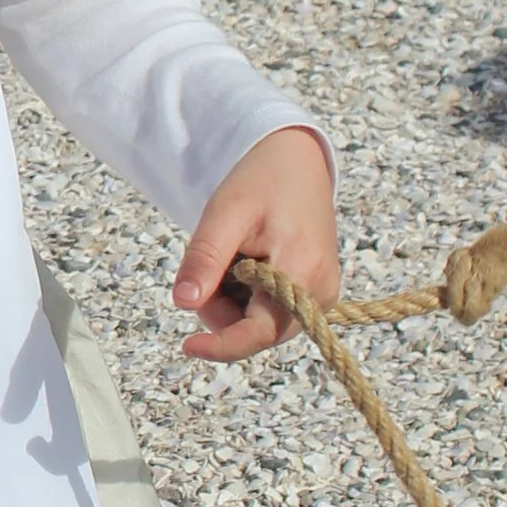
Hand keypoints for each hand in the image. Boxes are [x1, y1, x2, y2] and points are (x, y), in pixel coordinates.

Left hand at [173, 127, 338, 362]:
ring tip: (234, 255)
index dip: (221, 345)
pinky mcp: (317, 292)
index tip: (186, 346)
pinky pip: (271, 312)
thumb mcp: (225, 212)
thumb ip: (205, 258)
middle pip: (256, 331)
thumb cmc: (262, 180)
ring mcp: (323, 295)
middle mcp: (322, 292)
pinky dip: (248, 296)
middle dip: (222, 308)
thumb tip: (183, 303)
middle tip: (212, 262)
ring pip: (260, 325)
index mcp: (303, 272)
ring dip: (233, 301)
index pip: (259, 332)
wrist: (297, 161)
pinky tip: (248, 262)